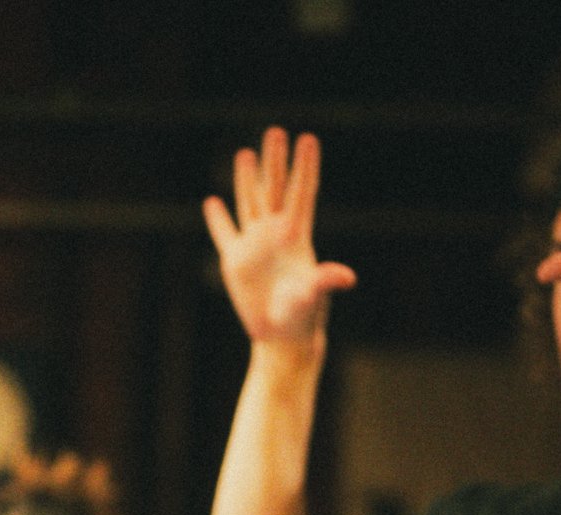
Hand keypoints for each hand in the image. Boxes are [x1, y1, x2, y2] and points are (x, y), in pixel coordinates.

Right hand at [203, 128, 357, 346]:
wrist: (281, 337)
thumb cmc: (302, 317)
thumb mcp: (313, 295)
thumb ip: (326, 280)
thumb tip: (348, 276)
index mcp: (296, 236)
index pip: (300, 192)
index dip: (303, 166)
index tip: (307, 138)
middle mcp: (275, 235)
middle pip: (274, 189)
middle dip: (275, 161)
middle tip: (276, 131)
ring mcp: (255, 246)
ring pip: (250, 203)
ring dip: (246, 179)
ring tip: (245, 152)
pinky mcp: (236, 262)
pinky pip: (224, 234)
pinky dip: (218, 220)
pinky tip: (213, 202)